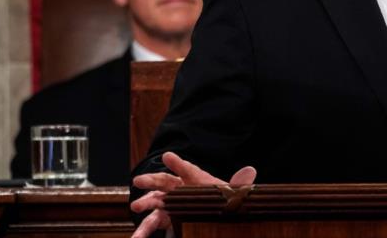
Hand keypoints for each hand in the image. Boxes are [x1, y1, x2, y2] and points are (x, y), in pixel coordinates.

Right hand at [130, 151, 256, 237]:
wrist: (212, 215)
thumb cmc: (219, 200)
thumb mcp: (231, 193)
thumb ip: (238, 184)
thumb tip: (250, 171)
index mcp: (195, 179)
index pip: (187, 169)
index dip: (179, 163)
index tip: (169, 156)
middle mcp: (178, 189)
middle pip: (164, 181)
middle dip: (151, 180)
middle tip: (139, 180)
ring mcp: (169, 204)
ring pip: (154, 203)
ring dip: (144, 204)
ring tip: (135, 207)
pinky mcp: (165, 219)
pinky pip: (152, 225)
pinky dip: (143, 232)